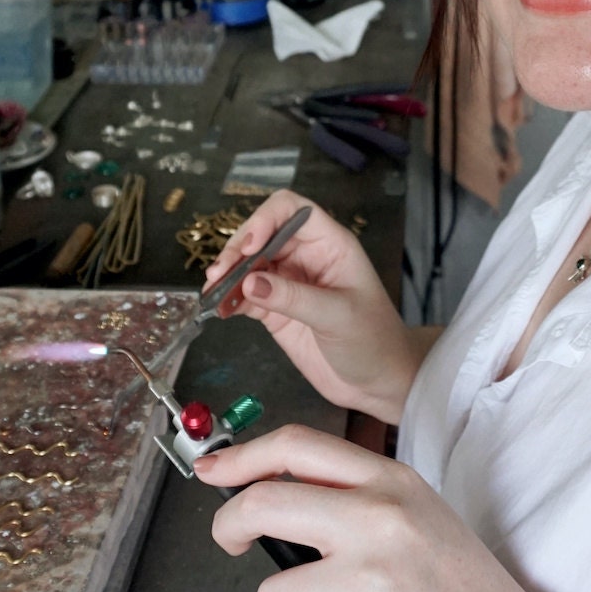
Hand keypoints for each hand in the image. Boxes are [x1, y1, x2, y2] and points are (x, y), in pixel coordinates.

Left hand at [193, 426, 562, 591]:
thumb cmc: (458, 582)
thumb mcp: (415, 510)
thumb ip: (352, 493)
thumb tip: (271, 488)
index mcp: (392, 482)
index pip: (299, 447)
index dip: (244, 456)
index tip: (217, 471)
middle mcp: (379, 522)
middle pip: (264, 505)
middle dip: (229, 526)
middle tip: (231, 541)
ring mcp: (370, 583)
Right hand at [203, 190, 433, 422]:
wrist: (378, 381)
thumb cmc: (373, 340)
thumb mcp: (338, 315)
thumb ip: (293, 298)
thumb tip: (249, 282)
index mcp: (330, 244)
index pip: (292, 210)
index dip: (266, 219)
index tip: (249, 246)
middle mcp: (306, 256)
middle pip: (262, 234)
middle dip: (238, 249)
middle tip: (219, 274)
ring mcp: (289, 282)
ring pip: (248, 264)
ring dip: (227, 273)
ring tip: (212, 291)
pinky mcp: (275, 309)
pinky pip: (245, 295)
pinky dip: (228, 298)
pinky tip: (219, 308)